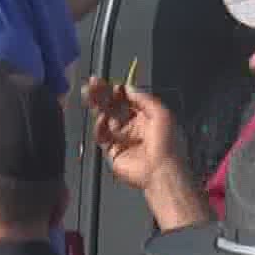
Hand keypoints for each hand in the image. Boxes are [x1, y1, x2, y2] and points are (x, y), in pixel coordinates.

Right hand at [82, 76, 186, 192]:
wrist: (161, 172)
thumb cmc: (167, 144)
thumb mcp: (162, 114)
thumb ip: (144, 98)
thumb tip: (128, 87)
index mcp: (146, 117)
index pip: (127, 100)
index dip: (118, 91)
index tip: (110, 83)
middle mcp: (133, 126)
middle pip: (113, 106)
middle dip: (102, 93)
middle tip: (92, 83)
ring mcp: (121, 137)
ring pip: (104, 117)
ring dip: (96, 104)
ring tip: (88, 93)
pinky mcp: (112, 149)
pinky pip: (101, 135)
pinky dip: (99, 126)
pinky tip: (101, 118)